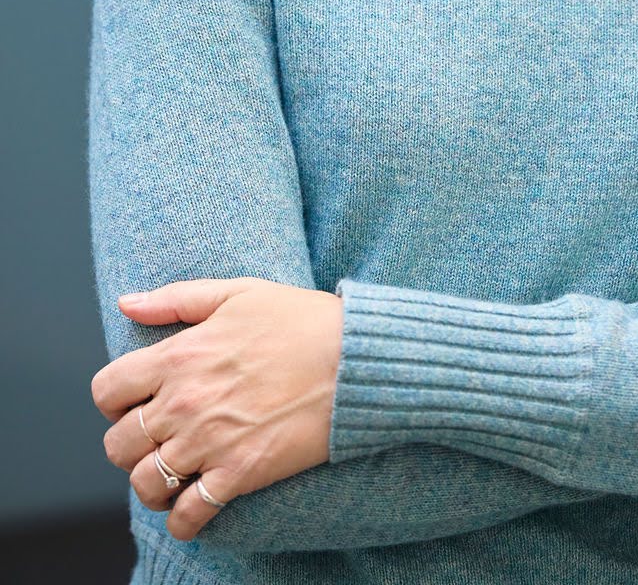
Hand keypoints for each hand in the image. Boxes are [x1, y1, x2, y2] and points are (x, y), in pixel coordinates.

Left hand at [91, 277, 343, 540]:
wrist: (355, 360)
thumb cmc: (301, 320)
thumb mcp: (238, 292)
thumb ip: (176, 298)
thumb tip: (125, 303)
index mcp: (179, 355)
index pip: (106, 391)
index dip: (114, 399)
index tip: (134, 401)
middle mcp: (184, 402)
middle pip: (117, 445)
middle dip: (128, 444)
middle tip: (155, 439)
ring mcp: (210, 442)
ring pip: (144, 484)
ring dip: (151, 484)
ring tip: (171, 475)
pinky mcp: (239, 474)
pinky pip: (188, 515)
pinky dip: (182, 520)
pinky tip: (193, 508)